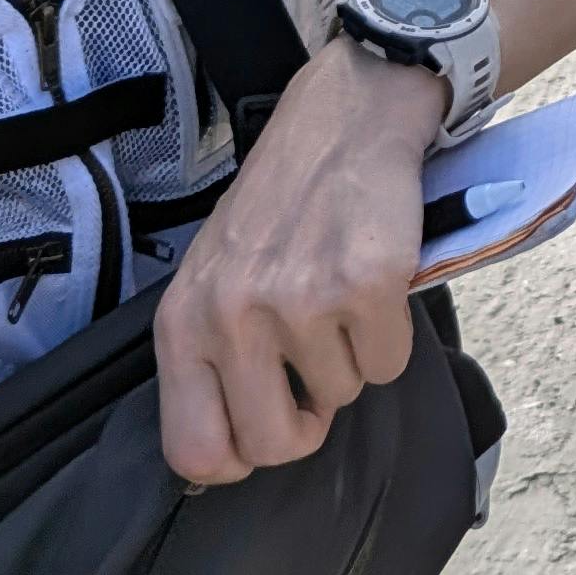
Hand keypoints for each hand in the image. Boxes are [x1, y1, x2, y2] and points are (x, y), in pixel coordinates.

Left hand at [155, 45, 441, 485]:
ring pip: (341, 397)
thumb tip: (232, 448)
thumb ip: (211, 355)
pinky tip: (376, 285)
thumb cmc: (282, 202)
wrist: (346, 117)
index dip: (239, 457)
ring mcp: (301, 300)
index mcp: (184, 320)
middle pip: (273, 444)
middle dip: (307, 422)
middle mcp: (233, 315)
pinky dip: (391, 335)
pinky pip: (388, 364)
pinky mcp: (366, 285)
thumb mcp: (214, 277)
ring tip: (343, 297)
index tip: (267, 426)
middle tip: (316, 376)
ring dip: (351, 359)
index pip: (193, 450)